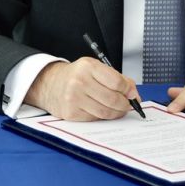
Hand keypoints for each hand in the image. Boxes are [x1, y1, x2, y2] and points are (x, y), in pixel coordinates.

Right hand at [25, 57, 140, 120]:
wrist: (50, 83)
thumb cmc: (76, 76)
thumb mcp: (95, 69)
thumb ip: (117, 78)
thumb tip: (134, 95)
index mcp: (88, 67)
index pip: (116, 82)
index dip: (129, 90)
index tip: (132, 94)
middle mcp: (79, 81)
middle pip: (113, 99)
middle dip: (125, 105)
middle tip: (127, 105)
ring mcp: (74, 98)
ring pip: (106, 112)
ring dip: (116, 113)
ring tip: (117, 109)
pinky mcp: (71, 112)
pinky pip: (95, 118)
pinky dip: (103, 116)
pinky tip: (102, 110)